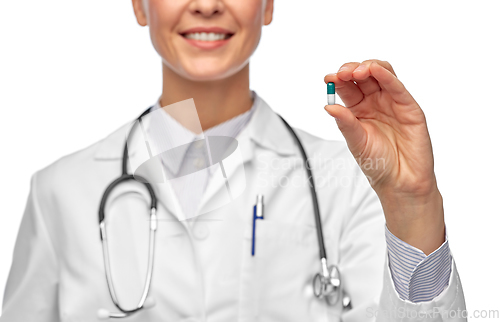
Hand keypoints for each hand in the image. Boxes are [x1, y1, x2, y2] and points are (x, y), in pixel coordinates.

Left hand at [324, 60, 444, 254]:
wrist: (401, 182)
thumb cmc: (378, 164)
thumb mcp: (356, 142)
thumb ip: (345, 123)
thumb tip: (328, 106)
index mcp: (359, 110)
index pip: (347, 88)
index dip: (338, 80)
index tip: (328, 79)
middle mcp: (375, 103)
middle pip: (363, 76)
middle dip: (351, 70)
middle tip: (341, 74)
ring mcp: (392, 103)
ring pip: (382, 75)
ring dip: (368, 67)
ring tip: (356, 71)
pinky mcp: (409, 107)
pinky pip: (398, 87)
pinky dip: (387, 76)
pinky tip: (376, 71)